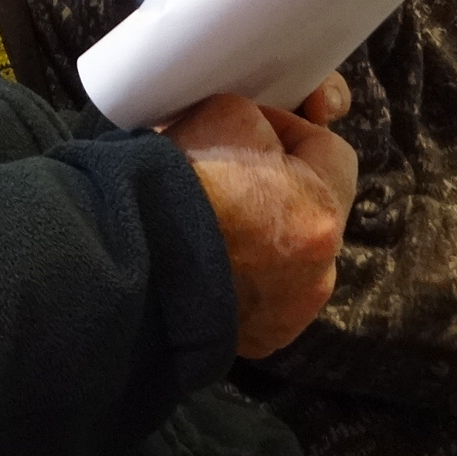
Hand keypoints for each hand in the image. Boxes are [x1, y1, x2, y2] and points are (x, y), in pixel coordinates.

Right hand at [167, 82, 358, 358]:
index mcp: (321, 214)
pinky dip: (243, 278)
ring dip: (262, 237)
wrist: (123, 262)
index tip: (255, 129)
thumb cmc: (176, 187)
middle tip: (231, 175)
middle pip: (311, 209)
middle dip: (278, 188)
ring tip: (214, 224)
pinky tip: (207, 263)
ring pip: (289, 257)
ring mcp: (290, 314)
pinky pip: (262, 296)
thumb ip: (261, 123)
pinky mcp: (259, 341)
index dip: (293, 131)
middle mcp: (319, 274)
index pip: (332, 151)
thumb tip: (262, 138)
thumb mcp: (226, 115)